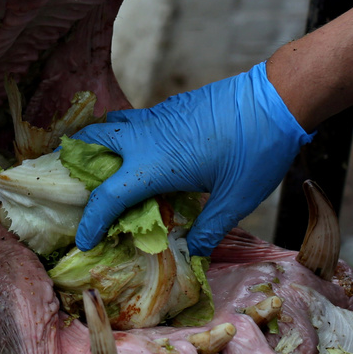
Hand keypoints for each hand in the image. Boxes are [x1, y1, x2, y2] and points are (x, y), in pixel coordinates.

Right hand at [72, 63, 313, 255]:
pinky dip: (127, 135)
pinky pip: (137, 120)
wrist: (276, 99)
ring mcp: (159, 116)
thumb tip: (194, 254)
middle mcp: (147, 137)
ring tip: (106, 167)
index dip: (91, 222)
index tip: (85, 241)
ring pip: (112, 124)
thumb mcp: (235, 200)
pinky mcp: (173, 107)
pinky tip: (146, 153)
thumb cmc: (256, 151)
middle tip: (77, 188)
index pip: (107, 195)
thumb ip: (209, 229)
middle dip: (76, 164)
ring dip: (100, 144)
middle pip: (92, 141)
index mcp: (155, 165)